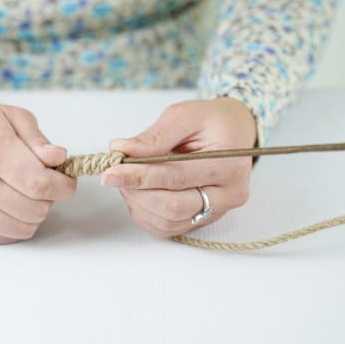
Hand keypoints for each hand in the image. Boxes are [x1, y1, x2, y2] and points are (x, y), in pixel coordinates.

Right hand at [0, 101, 75, 243]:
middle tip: (41, 184)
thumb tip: (58, 158)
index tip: (67, 182)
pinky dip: (16, 223)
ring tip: (23, 193)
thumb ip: (38, 139)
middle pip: (34, 209)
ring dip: (34, 214)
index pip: (38, 182)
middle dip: (49, 199)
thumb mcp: (11, 118)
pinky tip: (6, 204)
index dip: (63, 186)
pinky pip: (8, 237)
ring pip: (24, 228)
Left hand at [100, 98, 256, 237]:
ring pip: (167, 221)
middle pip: (173, 206)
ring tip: (129, 180)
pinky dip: (145, 213)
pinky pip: (166, 228)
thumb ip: (154, 135)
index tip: (111, 171)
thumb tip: (122, 150)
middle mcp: (228, 195)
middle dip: (136, 191)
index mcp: (229, 165)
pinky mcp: (202, 221)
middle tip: (114, 175)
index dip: (140, 176)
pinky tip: (139, 193)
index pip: (176, 177)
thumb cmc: (211, 123)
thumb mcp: (185, 115)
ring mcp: (217, 213)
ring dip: (138, 203)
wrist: (233, 133)